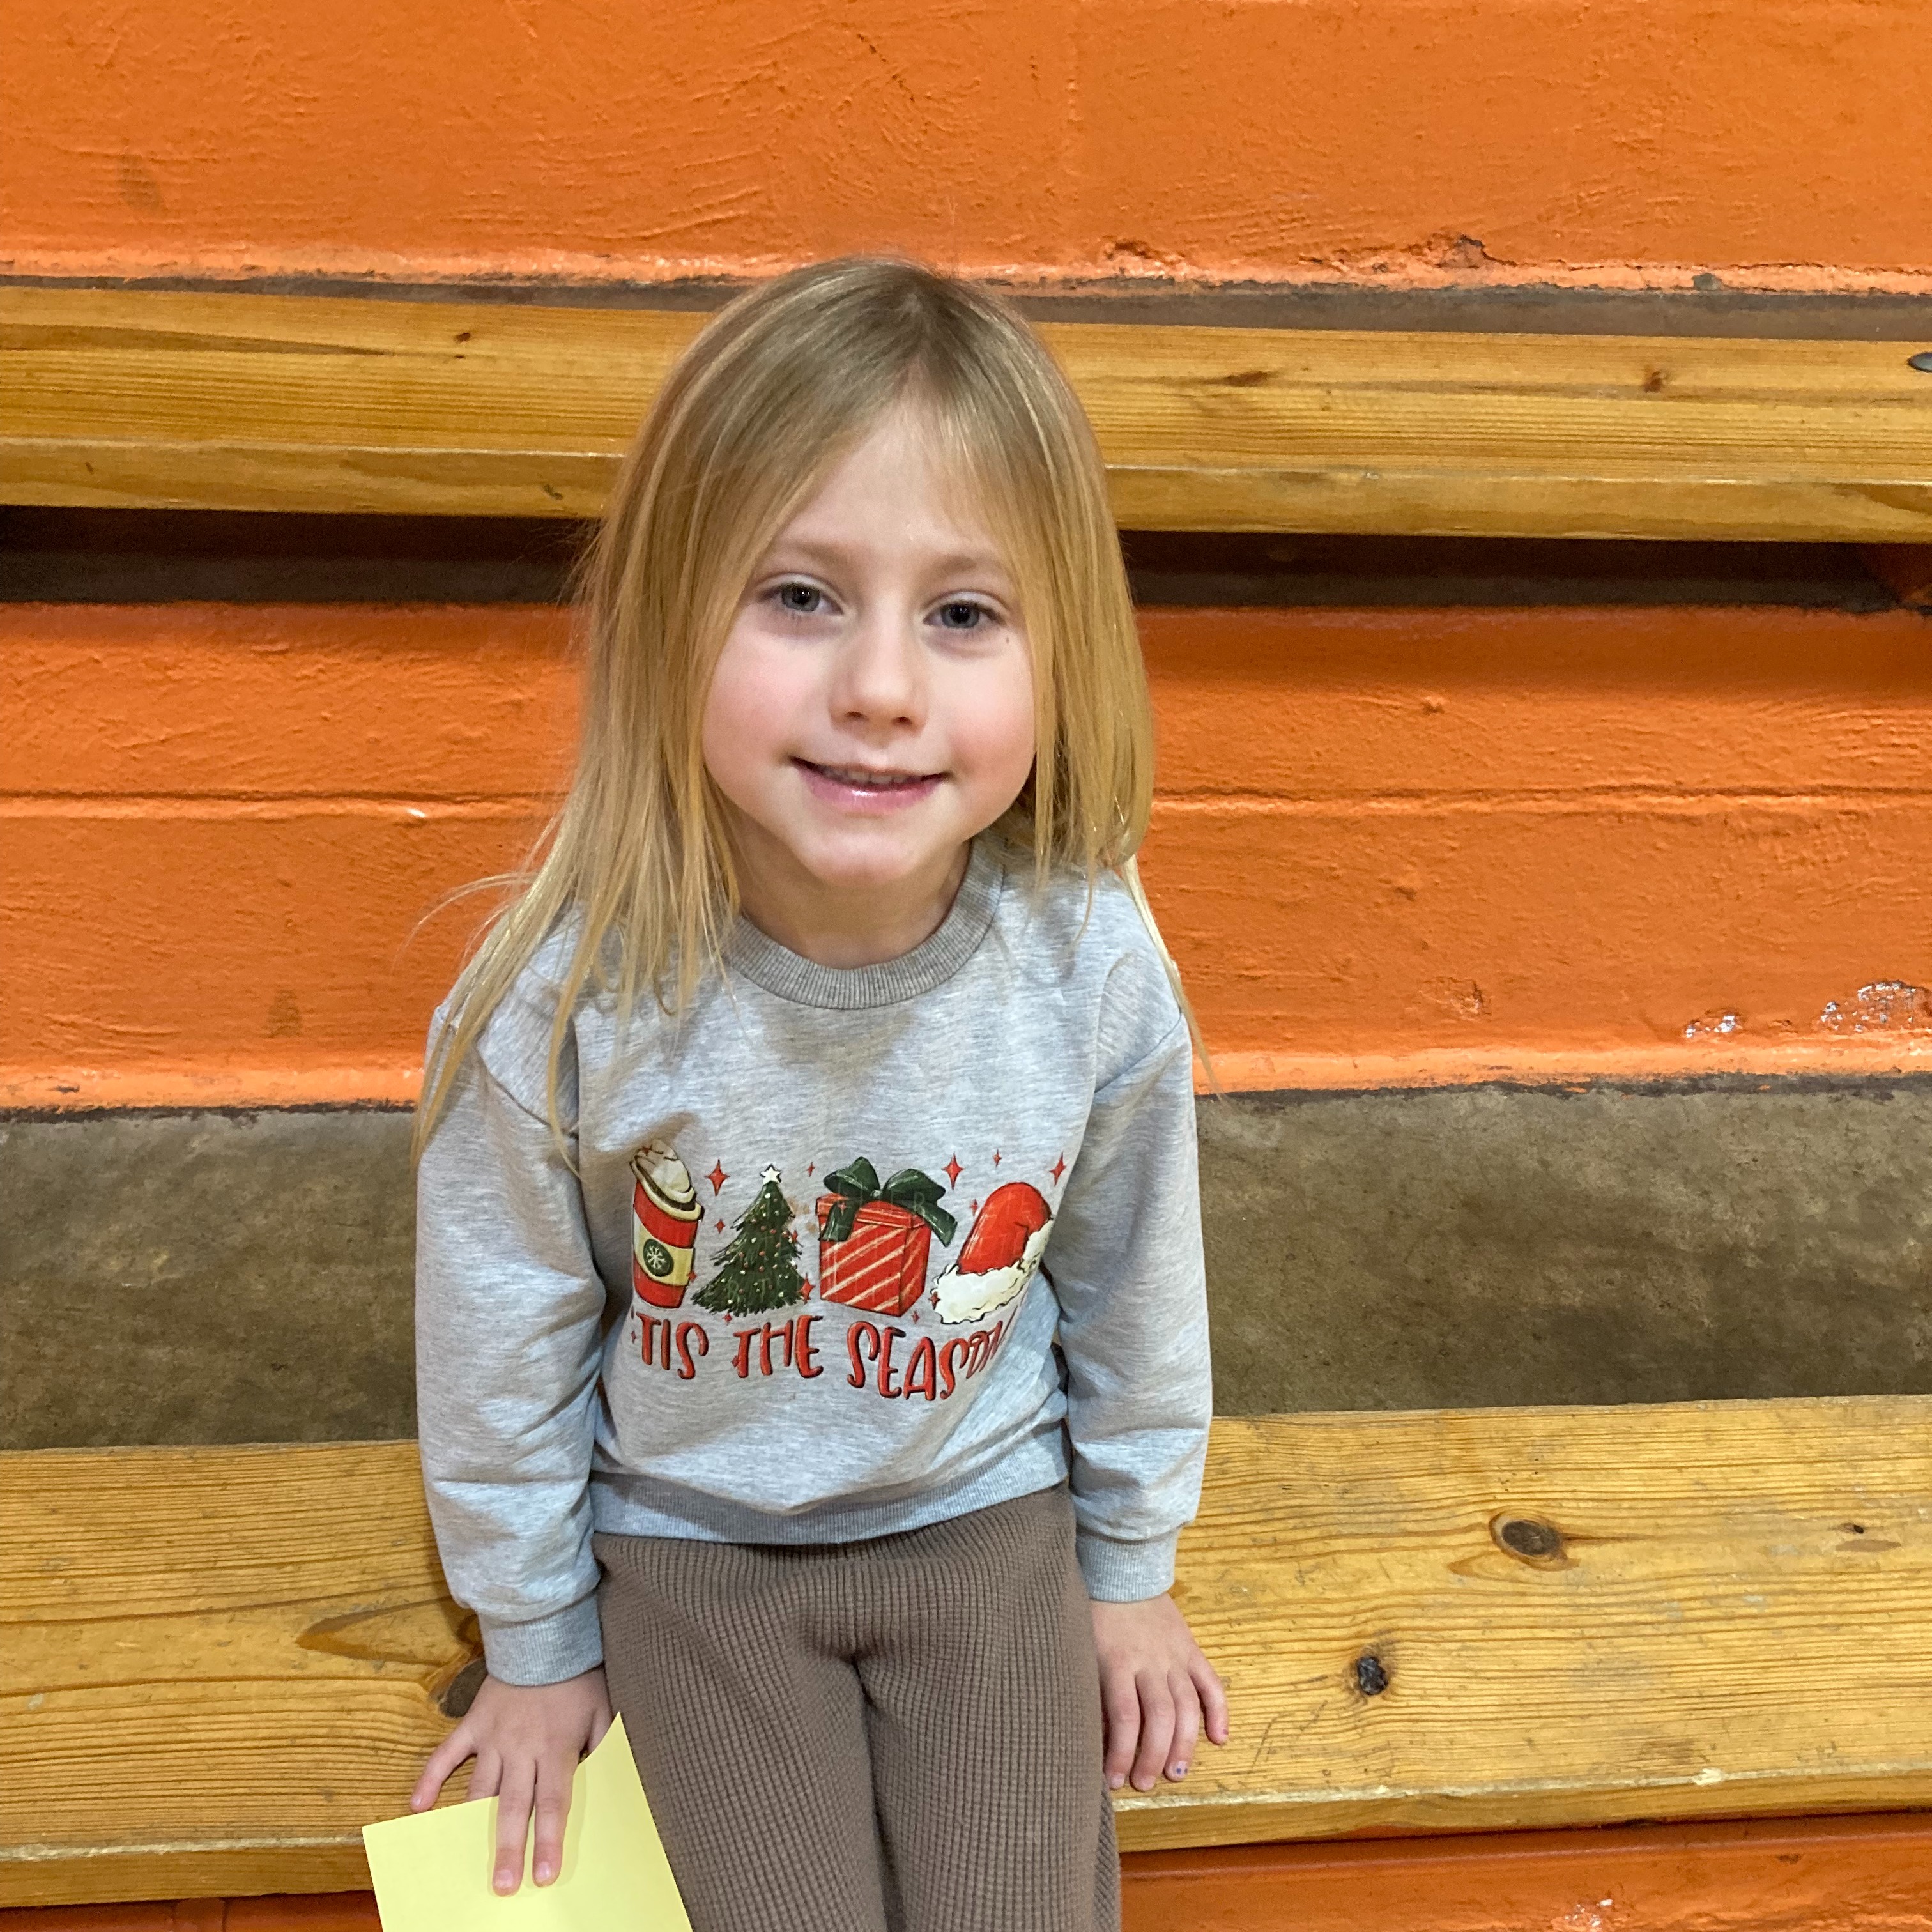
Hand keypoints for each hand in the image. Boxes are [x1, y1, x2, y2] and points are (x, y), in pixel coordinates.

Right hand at [411, 1667, 612, 1893]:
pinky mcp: (472, 1723)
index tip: (544, 1874)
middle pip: (514, 1805)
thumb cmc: (577, 1678)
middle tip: (502, 1885)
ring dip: (472, 1825)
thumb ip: (604, 1748)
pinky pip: (446, 1753)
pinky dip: (430, 1778)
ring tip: (462, 1861)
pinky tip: (417, 1806)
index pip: (553, 1802)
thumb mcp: (602, 1710)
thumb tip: (610, 1782)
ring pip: (480, 1788)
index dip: (549, 1839)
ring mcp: (493, 1737)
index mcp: (555, 1748)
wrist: (543, 1634)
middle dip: (509, 1847)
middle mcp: (521, 1748)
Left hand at [1091, 1595, 1227, 1791]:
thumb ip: (1093, 1691)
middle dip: (1153, 1756)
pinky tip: (1219, 1738)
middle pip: (1160, 1717)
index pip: (1125, 1718)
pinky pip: (1211, 1682)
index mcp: (1117, 1662)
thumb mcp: (1083, 1650)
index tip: (1113, 1781)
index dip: (1121, 1754)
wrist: (1121, 1570)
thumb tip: (1096, 1739)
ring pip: (1187, 1706)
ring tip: (1175, 1773)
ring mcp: (1174, 1655)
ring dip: (1184, 1745)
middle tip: (1144, 1783)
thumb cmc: (1094, 1614)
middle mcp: (1150, 1661)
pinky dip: (1219, 1711)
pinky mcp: (1191, 1648)